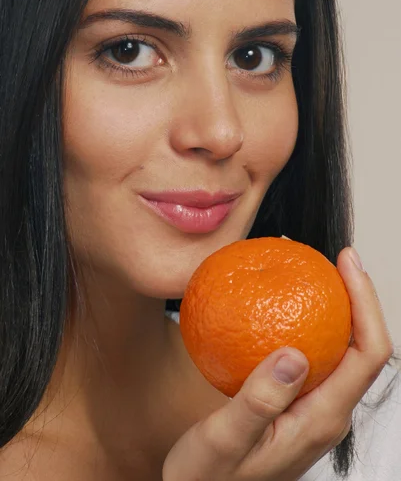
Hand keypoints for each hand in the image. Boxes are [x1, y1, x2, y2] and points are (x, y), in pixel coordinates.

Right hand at [163, 248, 392, 480]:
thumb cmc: (209, 480)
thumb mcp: (225, 441)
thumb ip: (259, 402)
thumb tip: (294, 355)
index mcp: (321, 420)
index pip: (368, 355)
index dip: (367, 304)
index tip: (347, 264)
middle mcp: (328, 413)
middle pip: (365, 346)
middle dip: (359, 297)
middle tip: (336, 257)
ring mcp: (314, 408)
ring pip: (343, 348)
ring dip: (339, 307)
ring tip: (316, 271)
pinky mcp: (298, 403)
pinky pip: (315, 354)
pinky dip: (311, 321)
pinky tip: (284, 304)